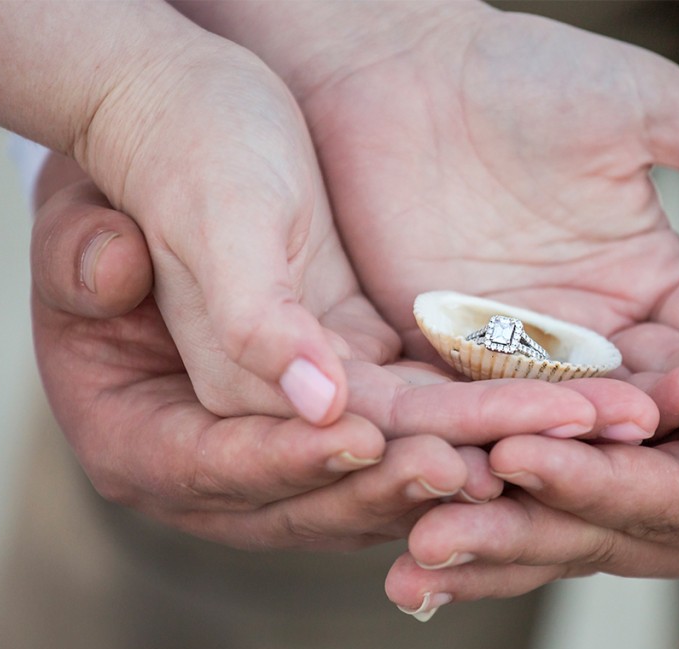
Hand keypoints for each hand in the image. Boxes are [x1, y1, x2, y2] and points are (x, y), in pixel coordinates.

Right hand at [31, 156, 657, 547]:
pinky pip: (412, 420)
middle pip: (317, 491)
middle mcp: (220, 446)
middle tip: (493, 473)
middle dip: (410, 483)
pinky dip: (471, 422)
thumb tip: (313, 401)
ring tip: (540, 449)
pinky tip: (537, 417)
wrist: (197, 127)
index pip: (222, 469)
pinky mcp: (350, 390)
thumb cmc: (178, 158)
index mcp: (138, 427)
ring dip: (464, 462)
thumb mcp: (200, 225)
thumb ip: (242, 319)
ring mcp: (291, 426)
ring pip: (380, 466)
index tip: (385, 452)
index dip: (300, 465)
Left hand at [176, 0, 678, 433]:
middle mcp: (588, 324)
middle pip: (644, 384)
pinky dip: (507, 420)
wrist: (399, 68)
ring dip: (600, 422)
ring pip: (568, 406)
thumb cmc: (526, 74)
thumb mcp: (646, 112)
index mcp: (645, 273)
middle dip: (677, 398)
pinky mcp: (444, 351)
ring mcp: (517, 343)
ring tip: (632, 433)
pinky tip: (532, 436)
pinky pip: (480, 400)